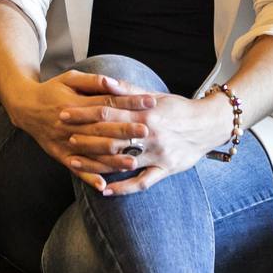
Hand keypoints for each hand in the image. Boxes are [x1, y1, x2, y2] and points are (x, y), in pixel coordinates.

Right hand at [7, 70, 156, 175]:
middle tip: (147, 132)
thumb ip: (93, 81)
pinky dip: (88, 177)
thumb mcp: (70, 79)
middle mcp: (70, 125)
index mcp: (75, 103)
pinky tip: (102, 185)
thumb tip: (113, 82)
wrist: (25, 107)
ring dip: (111, 159)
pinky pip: (75, 168)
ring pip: (91, 152)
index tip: (150, 101)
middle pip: (102, 129)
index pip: (108, 103)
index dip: (129, 102)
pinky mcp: (59, 154)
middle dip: (125, 131)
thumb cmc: (52, 90)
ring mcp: (64, 142)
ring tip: (133, 162)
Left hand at [60, 90, 232, 195]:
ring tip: (73, 162)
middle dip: (84, 137)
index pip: (108, 112)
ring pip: (122, 160)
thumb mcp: (155, 95)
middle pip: (111, 137)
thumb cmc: (178, 108)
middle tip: (62, 138)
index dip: (84, 113)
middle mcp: (150, 134)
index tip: (65, 114)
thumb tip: (105, 82)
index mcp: (145, 113)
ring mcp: (158, 154)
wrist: (210, 125)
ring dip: (96, 162)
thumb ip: (128, 91)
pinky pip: (142, 182)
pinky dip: (123, 188)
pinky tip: (104, 190)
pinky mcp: (166, 170)